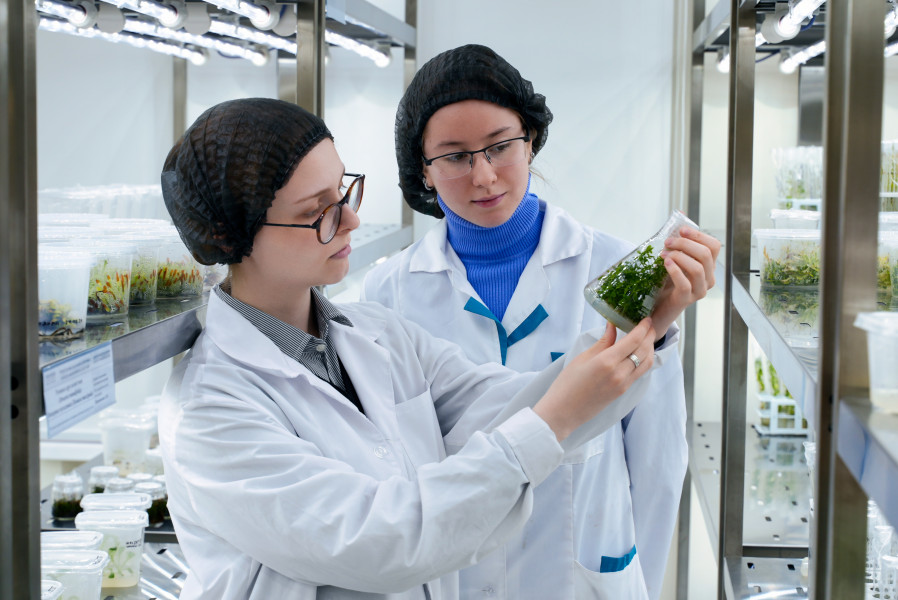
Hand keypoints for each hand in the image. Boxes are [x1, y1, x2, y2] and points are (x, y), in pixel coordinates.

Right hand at [533, 318, 655, 441]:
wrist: (563, 412)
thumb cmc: (567, 383)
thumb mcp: (582, 358)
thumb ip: (602, 342)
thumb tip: (612, 326)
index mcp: (607, 362)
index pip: (633, 340)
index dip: (643, 328)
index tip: (646, 319)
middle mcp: (619, 373)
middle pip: (644, 350)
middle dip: (649, 336)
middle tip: (649, 326)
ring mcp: (623, 384)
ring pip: (646, 363)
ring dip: (650, 349)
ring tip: (646, 338)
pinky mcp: (623, 391)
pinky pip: (639, 373)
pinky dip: (644, 360)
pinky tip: (639, 354)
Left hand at [650, 227, 720, 341]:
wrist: (658, 307)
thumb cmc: (667, 281)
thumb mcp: (674, 258)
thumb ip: (679, 239)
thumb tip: (681, 214)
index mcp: (708, 266)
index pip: (714, 246)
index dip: (698, 235)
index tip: (681, 230)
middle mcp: (708, 278)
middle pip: (706, 254)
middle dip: (685, 243)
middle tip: (668, 242)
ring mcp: (699, 290)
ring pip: (698, 268)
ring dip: (679, 256)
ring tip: (664, 254)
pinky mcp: (686, 300)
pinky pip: (685, 284)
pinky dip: (675, 271)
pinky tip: (665, 264)